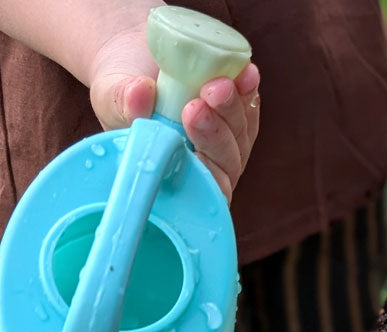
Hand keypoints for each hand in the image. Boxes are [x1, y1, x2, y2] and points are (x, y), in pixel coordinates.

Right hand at [88, 23, 259, 201]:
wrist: (137, 58)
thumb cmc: (121, 91)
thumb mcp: (111, 96)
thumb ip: (121, 103)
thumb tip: (139, 94)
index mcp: (177, 177)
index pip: (204, 193)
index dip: (207, 174)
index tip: (192, 145)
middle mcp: (208, 165)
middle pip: (228, 163)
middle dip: (218, 134)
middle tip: (202, 102)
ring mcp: (227, 139)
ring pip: (242, 134)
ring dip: (235, 110)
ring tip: (219, 82)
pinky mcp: (238, 113)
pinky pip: (250, 106)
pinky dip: (248, 90)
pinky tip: (244, 73)